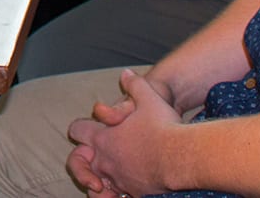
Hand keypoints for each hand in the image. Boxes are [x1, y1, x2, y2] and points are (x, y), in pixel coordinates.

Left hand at [66, 70, 179, 197]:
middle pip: (76, 163)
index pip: (77, 130)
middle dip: (80, 163)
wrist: (183, 156)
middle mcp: (106, 161)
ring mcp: (118, 180)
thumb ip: (134, 85)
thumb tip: (126, 74)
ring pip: (96, 186)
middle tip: (88, 159)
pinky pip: (118, 197)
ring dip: (98, 183)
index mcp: (104, 138)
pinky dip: (119, 194)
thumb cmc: (164, 127)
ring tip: (105, 183)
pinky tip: (127, 191)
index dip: (80, 129)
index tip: (86, 130)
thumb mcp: (148, 98)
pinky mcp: (133, 193)